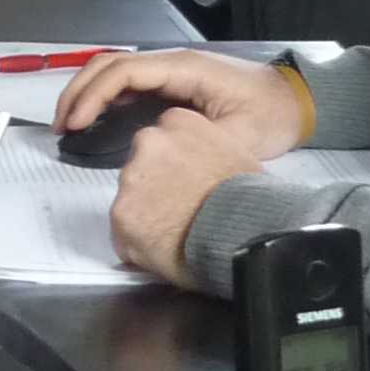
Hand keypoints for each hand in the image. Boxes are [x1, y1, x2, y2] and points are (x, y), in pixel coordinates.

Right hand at [55, 48, 307, 158]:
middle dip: (78, 92)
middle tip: (59, 127)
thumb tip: (152, 148)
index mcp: (184, 68)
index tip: (75, 124)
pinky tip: (93, 120)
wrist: (297, 102)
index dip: (93, 96)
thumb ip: (194, 139)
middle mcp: (173, 62)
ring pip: (115, 70)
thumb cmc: (271, 116)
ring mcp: (171, 70)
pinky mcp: (173, 83)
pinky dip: (104, 98)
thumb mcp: (237, 135)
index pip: (124, 72)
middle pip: (109, 64)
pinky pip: (129, 84)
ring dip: (87, 92)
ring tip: (68, 124)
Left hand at [108, 109, 264, 287]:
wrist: (243, 234)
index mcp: (177, 122)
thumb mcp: (235, 152)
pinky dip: (138, 243)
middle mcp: (149, 143)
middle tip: (177, 207)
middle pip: (140, 165)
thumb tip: (195, 164)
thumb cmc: (248, 198)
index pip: (160, 137)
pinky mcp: (121, 214)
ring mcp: (131, 178)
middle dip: (153, 186)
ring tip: (176, 231)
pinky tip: (164, 248)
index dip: (170, 163)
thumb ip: (203, 149)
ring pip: (129, 198)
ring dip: (144, 213)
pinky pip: (123, 232)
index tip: (181, 179)